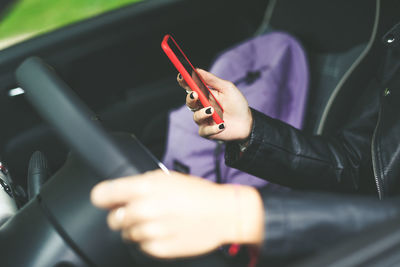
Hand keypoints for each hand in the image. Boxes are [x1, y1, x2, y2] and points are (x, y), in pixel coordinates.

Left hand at [91, 170, 263, 258]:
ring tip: (159, 221)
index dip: (104, 198)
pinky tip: (165, 231)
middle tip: (140, 212)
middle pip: (112, 219)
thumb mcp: (166, 178)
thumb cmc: (197, 193)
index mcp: (143, 188)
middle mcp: (143, 210)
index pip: (101, 195)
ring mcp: (150, 231)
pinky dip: (149, 240)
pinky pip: (141, 246)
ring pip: (126, 234)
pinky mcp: (158, 249)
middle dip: (122, 216)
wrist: (222, 213)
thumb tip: (119, 194)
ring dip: (137, 229)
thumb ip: (139, 185)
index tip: (108, 201)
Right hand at [178, 70, 252, 140]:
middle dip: (190, 98)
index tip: (182, 76)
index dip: (184, 82)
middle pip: (189, 102)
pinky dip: (212, 128)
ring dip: (203, 113)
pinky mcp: (207, 132)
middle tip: (195, 95)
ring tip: (212, 110)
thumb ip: (212, 80)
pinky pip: (204, 130)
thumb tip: (197, 70)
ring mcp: (204, 120)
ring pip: (196, 116)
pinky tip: (222, 125)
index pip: (190, 87)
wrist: (247, 122)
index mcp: (204, 94)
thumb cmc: (236, 103)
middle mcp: (201, 107)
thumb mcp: (227, 88)